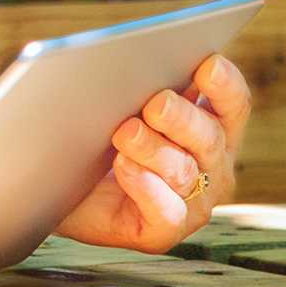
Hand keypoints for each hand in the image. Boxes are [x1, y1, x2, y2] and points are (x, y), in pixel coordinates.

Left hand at [56, 54, 251, 252]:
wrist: (54, 181)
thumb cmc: (91, 132)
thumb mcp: (116, 99)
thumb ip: (137, 80)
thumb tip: (138, 55)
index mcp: (207, 126)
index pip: (231, 104)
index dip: (224, 84)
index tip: (206, 64)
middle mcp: (209, 166)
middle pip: (210, 137)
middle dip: (182, 117)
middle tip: (154, 103)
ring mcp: (191, 203)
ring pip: (184, 172)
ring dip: (154, 149)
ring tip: (124, 132)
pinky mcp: (162, 232)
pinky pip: (166, 211)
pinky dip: (146, 186)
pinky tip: (124, 166)